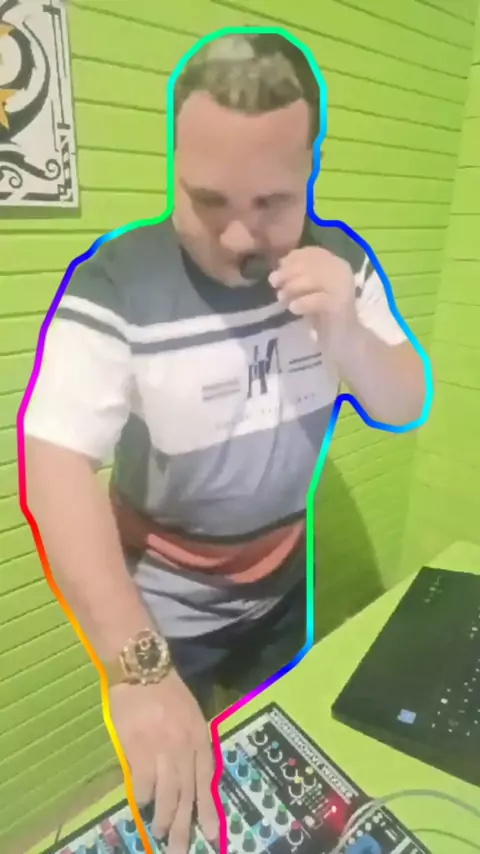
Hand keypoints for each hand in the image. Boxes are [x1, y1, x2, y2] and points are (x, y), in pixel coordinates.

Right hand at [109, 670, 218, 853]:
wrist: (143, 669)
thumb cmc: (166, 690)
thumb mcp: (190, 714)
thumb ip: (191, 742)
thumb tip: (190, 773)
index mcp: (200, 738)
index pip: (207, 781)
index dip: (209, 810)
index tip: (211, 835)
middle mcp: (185, 748)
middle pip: (188, 795)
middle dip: (186, 826)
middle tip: (181, 851)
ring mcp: (162, 749)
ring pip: (168, 795)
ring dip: (165, 819)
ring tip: (161, 833)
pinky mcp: (139, 749)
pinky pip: (144, 783)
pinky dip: (144, 797)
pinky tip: (143, 804)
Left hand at [269, 246, 358, 361]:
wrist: (345, 341)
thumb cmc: (324, 315)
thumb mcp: (309, 290)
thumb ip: (298, 276)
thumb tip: (279, 263)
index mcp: (336, 264)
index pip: (313, 252)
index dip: (293, 258)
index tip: (278, 267)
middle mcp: (342, 271)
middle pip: (312, 263)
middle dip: (288, 271)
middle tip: (274, 282)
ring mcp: (343, 288)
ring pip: (314, 278)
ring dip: (292, 286)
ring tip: (281, 298)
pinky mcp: (340, 306)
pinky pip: (317, 300)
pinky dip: (301, 303)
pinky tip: (293, 309)